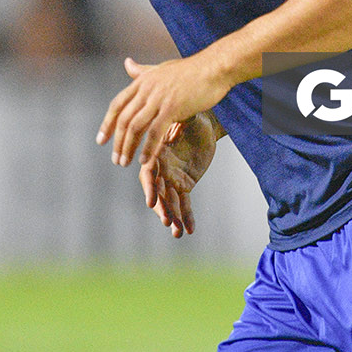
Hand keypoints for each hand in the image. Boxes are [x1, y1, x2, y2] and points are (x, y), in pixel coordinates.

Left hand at [97, 55, 230, 166]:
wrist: (214, 67)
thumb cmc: (191, 70)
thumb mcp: (161, 68)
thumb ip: (142, 71)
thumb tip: (127, 63)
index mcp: (142, 81)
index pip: (117, 104)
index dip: (107, 123)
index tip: (101, 140)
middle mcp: (146, 89)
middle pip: (123, 118)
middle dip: (116, 141)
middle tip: (115, 158)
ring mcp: (158, 98)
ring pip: (135, 126)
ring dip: (128, 147)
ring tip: (124, 162)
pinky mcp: (172, 108)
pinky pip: (155, 132)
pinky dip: (147, 148)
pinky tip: (144, 160)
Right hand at [139, 112, 217, 237]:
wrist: (202, 125)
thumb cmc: (192, 118)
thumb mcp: (187, 118)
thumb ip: (180, 123)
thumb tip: (176, 119)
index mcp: (157, 153)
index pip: (149, 173)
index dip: (149, 187)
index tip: (150, 202)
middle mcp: (161, 168)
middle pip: (158, 192)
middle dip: (162, 207)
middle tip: (167, 221)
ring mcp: (171, 179)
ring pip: (170, 202)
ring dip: (173, 217)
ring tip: (177, 233)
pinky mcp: (184, 185)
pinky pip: (184, 204)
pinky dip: (186, 217)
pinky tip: (189, 230)